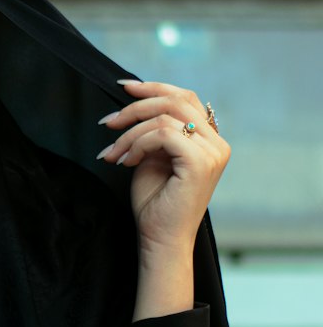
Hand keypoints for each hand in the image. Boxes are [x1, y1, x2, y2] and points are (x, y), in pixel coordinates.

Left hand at [97, 80, 229, 318]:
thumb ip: (153, 132)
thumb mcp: (151, 158)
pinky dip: (138, 144)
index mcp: (209, 140)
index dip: (154, 87)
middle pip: (176, 101)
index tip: (123, 87)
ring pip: (165, 118)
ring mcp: (212, 152)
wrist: (160, 239)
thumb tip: (133, 104)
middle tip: (108, 122)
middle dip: (136, 106)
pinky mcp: (200, 163)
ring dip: (130, 132)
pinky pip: (164, 135)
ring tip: (112, 153)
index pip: (185, 98)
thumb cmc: (155, 204)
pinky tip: (124, 161)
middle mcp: (217, 143)